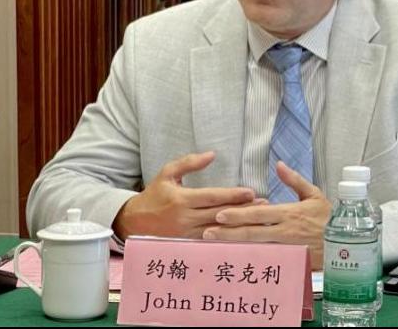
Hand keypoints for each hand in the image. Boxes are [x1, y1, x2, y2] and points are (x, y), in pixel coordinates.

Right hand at [113, 151, 256, 239]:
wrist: (134, 221)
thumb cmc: (154, 194)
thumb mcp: (167, 173)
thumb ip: (189, 163)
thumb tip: (211, 154)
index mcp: (181, 199)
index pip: (212, 197)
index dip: (232, 195)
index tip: (250, 192)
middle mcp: (185, 218)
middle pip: (219, 214)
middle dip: (242, 210)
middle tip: (264, 205)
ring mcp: (187, 233)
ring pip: (218, 230)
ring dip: (239, 224)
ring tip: (258, 219)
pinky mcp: (188, 243)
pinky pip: (211, 241)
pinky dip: (228, 238)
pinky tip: (243, 234)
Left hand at [203, 162, 330, 269]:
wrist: (346, 244)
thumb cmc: (329, 217)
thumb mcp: (314, 194)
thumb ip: (294, 180)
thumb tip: (279, 165)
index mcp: (288, 213)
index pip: (258, 214)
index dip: (238, 215)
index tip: (220, 214)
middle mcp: (284, 232)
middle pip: (251, 233)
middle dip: (228, 233)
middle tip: (208, 232)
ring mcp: (285, 248)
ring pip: (255, 248)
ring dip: (234, 247)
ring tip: (214, 246)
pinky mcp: (289, 260)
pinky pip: (266, 260)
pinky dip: (249, 259)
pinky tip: (235, 259)